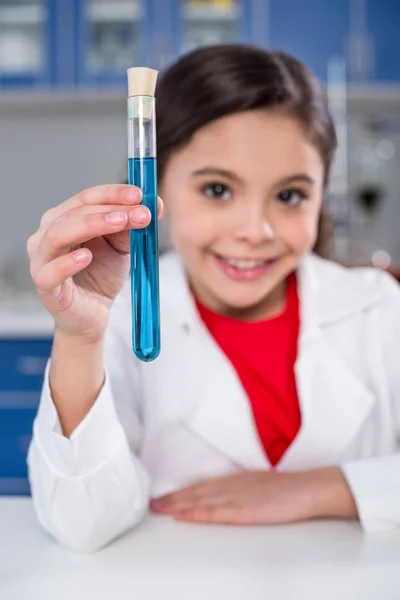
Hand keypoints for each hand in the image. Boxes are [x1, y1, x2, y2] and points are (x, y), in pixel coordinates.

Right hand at [27, 184, 162, 343]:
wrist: (94, 314)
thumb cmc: (101, 275)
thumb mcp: (121, 246)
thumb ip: (133, 225)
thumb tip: (156, 204)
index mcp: (64, 218)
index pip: (86, 198)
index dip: (112, 193)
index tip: (140, 194)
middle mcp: (46, 234)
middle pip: (75, 213)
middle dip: (110, 209)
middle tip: (140, 212)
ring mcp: (41, 259)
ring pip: (58, 234)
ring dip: (91, 225)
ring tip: (120, 223)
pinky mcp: (44, 286)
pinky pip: (49, 272)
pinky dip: (66, 263)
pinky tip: (86, 257)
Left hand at [150, 467, 357, 524]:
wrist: (307, 488)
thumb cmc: (287, 489)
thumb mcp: (260, 484)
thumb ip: (242, 489)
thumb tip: (226, 496)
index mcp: (236, 480)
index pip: (203, 485)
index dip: (182, 491)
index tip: (164, 496)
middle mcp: (232, 485)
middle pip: (196, 492)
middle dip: (173, 498)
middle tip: (152, 504)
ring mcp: (237, 497)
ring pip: (200, 500)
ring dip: (177, 505)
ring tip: (159, 509)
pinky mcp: (244, 509)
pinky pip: (215, 512)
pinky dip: (196, 513)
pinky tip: (183, 516)